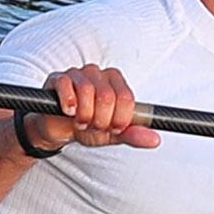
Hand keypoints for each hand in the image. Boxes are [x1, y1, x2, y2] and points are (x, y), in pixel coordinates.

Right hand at [30, 64, 154, 152]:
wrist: (59, 131)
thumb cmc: (87, 127)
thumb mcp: (112, 134)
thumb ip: (133, 134)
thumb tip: (155, 140)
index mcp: (116, 82)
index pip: (126, 98)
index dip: (119, 119)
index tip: (112, 128)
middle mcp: (98, 73)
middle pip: (108, 96)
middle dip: (100, 120)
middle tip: (93, 126)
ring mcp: (77, 74)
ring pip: (87, 91)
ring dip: (84, 115)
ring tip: (81, 122)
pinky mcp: (58, 78)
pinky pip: (66, 85)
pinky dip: (68, 103)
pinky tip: (68, 112)